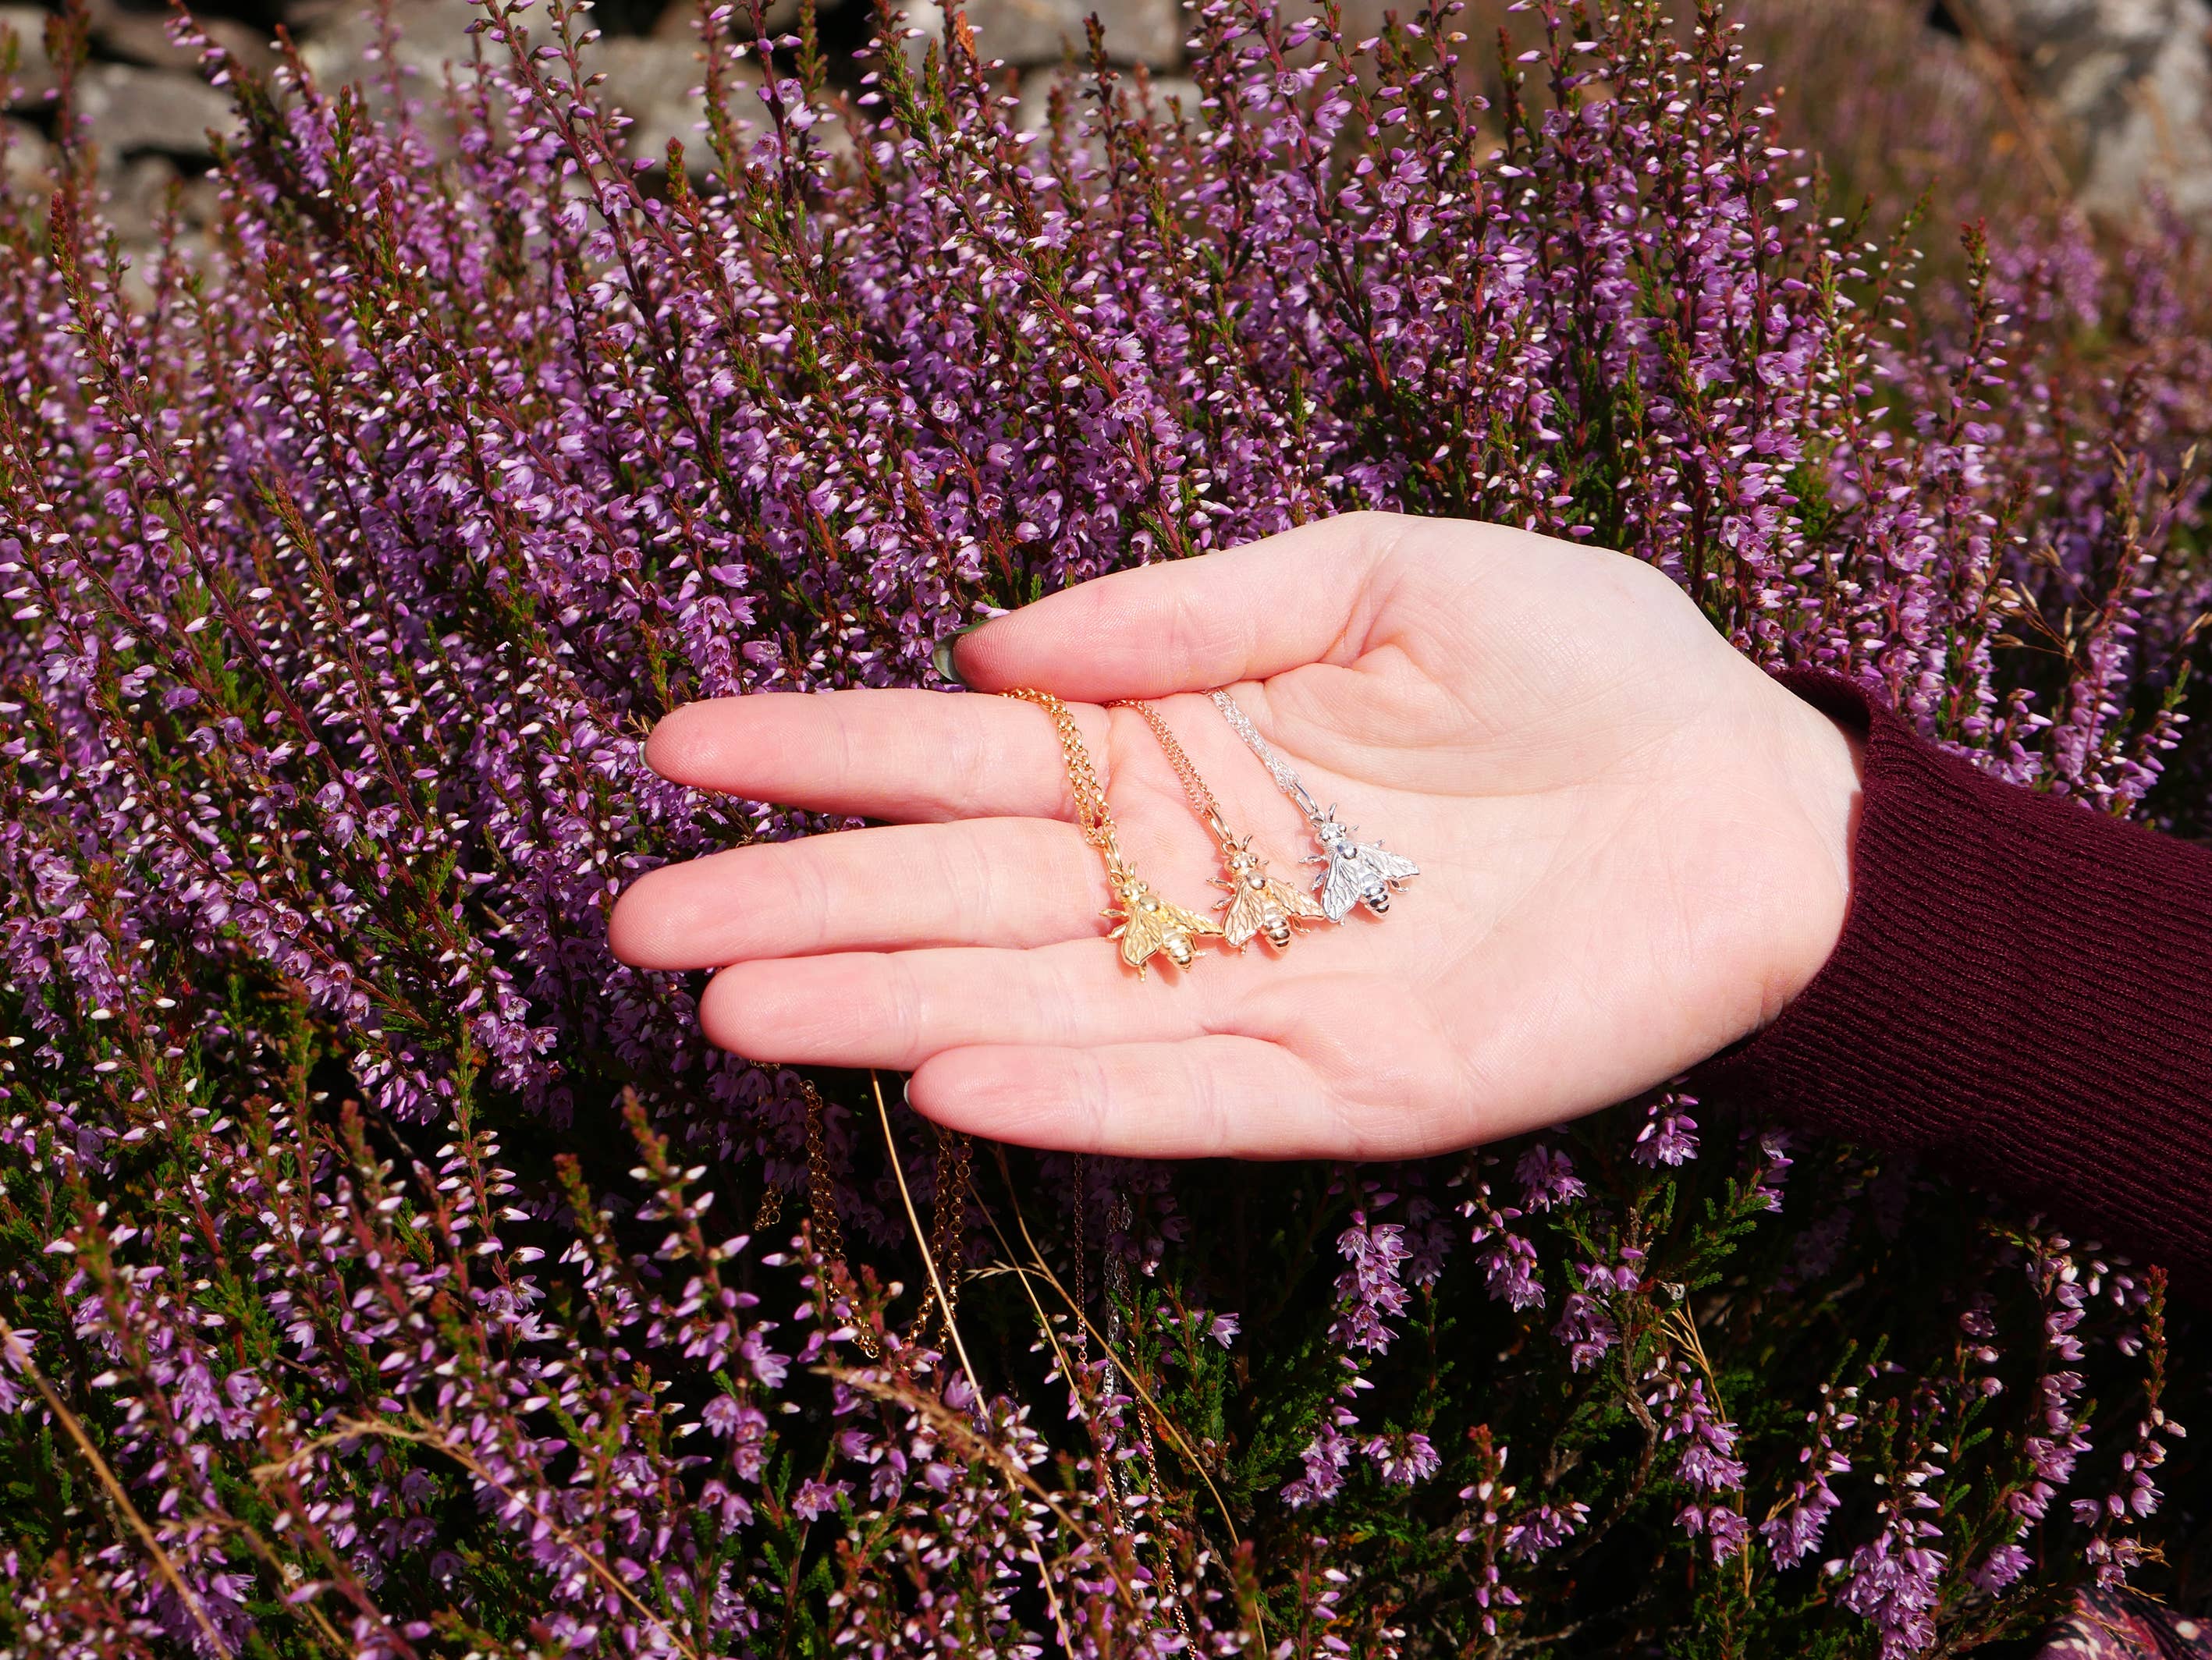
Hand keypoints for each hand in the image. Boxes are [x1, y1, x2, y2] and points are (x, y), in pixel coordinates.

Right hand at [607, 512, 1863, 1159]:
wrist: (1753, 801)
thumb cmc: (1582, 664)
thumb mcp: (1383, 573)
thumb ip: (1193, 609)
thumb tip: (996, 648)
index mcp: (1184, 750)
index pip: (966, 756)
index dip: (823, 751)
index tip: (675, 746)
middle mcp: (1193, 879)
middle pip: (967, 895)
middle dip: (807, 903)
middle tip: (645, 922)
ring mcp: (1261, 989)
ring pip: (1046, 1006)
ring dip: (896, 1008)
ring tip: (743, 1006)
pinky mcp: (1353, 1086)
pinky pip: (1192, 1097)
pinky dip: (1078, 1094)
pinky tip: (950, 1081)